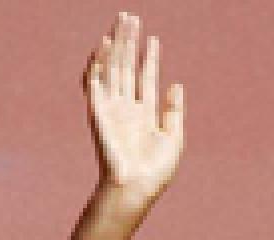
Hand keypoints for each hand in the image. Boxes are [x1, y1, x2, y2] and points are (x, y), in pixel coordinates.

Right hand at [86, 12, 183, 202]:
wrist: (136, 187)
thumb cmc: (155, 171)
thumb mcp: (174, 139)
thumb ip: (175, 111)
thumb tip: (177, 84)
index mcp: (144, 115)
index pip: (146, 79)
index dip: (150, 58)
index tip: (154, 39)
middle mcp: (126, 108)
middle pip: (128, 68)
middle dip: (131, 42)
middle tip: (132, 18)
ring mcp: (112, 109)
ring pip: (113, 69)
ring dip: (117, 46)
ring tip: (122, 23)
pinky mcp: (99, 112)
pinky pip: (97, 82)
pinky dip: (100, 63)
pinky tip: (105, 45)